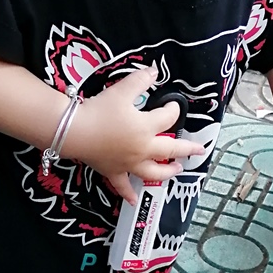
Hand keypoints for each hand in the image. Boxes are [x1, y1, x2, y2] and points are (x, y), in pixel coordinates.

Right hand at [63, 65, 205, 203]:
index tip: (173, 104)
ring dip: (167, 172)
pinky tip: (134, 201)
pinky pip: (123, 186)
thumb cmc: (99, 110)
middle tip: (198, 150)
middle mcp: (142, 148)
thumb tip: (154, 71)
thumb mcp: (121, 90)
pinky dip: (128, 194)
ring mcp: (129, 163)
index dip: (173, 109)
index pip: (168, 118)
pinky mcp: (113, 171)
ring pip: (153, 172)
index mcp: (146, 128)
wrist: (74, 131)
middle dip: (186, 149)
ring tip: (176, 170)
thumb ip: (140, 80)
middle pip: (170, 150)